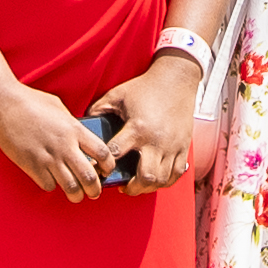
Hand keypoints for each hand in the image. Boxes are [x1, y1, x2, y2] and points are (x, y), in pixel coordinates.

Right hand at [0, 81, 117, 200]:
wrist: (3, 103)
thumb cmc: (30, 101)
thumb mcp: (59, 108)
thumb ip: (72, 125)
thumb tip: (80, 138)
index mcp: (74, 129)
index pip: (103, 153)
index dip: (109, 166)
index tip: (106, 170)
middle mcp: (64, 146)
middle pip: (90, 177)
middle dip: (95, 190)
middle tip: (94, 192)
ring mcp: (47, 157)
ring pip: (70, 187)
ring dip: (76, 195)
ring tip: (76, 195)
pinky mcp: (31, 165)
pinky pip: (48, 185)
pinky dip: (51, 185)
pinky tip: (50, 179)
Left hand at [92, 54, 209, 191]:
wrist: (177, 79)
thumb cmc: (144, 87)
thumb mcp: (117, 94)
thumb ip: (99, 109)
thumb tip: (83, 123)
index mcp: (137, 128)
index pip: (116, 154)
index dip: (103, 166)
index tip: (98, 170)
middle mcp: (156, 141)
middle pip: (146, 177)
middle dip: (132, 187)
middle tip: (122, 186)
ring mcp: (172, 146)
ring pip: (161, 180)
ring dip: (148, 187)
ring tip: (137, 185)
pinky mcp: (183, 147)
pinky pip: (176, 174)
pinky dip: (165, 182)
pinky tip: (155, 180)